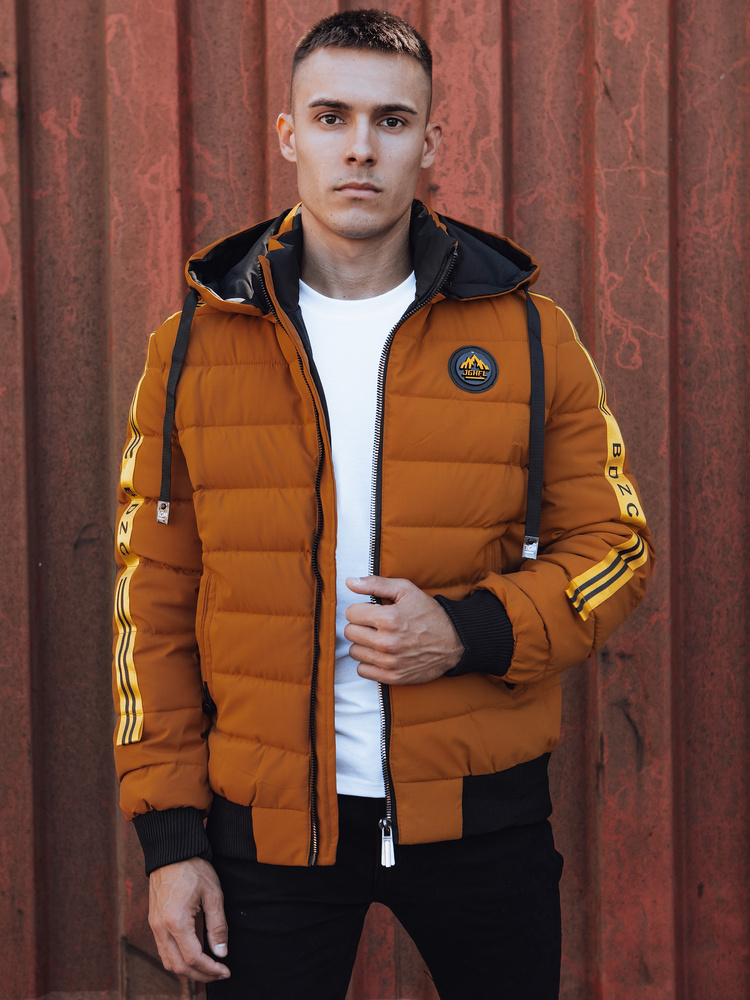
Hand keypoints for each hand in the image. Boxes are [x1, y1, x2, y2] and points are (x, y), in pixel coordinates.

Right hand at [148, 857, 229, 982]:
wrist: (172, 851)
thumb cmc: (194, 868)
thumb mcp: (213, 894)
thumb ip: (218, 926)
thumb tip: (221, 953)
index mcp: (176, 921)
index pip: (193, 958)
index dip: (211, 970)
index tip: (226, 971)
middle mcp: (160, 928)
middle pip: (179, 966)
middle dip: (201, 975)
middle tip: (219, 974)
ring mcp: (154, 926)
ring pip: (168, 962)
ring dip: (188, 970)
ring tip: (208, 968)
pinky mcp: (154, 922)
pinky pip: (163, 950)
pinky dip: (178, 959)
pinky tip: (194, 955)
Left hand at [344, 576, 462, 684]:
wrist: (453, 641)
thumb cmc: (429, 613)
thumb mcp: (406, 590)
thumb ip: (375, 584)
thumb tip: (350, 582)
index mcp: (388, 618)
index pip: (351, 613)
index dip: (361, 609)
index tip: (373, 611)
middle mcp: (386, 642)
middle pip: (350, 632)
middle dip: (361, 625)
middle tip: (376, 624)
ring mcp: (389, 662)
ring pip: (354, 651)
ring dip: (364, 644)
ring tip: (379, 638)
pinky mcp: (392, 676)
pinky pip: (363, 670)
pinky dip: (369, 662)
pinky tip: (381, 653)